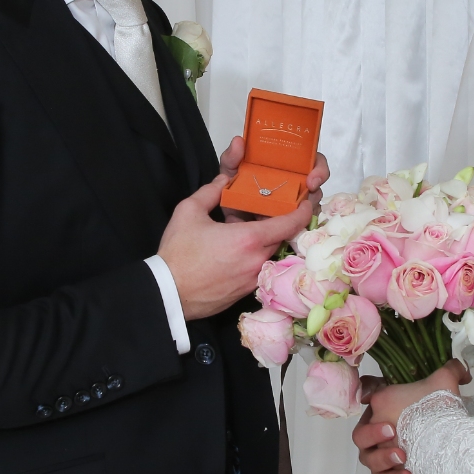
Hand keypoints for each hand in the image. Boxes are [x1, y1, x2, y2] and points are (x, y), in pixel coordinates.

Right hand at [158, 175, 312, 319]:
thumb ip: (210, 191)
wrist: (167, 293)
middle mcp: (257, 260)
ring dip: (270, 242)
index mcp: (249, 239)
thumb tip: (223, 180)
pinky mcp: (245, 292)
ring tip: (258, 230)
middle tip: (278, 211)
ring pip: (271, 255)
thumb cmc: (178, 253)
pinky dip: (258, 258)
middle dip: (284, 224)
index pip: (290, 223)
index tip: (306, 202)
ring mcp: (253, 279)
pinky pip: (260, 270)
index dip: (302, 211)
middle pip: (283, 239)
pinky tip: (243, 252)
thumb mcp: (189, 212)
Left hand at [218, 137, 331, 219]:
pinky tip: (290, 229)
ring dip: (307, 210)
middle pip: (317, 184)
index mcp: (286, 167)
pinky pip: (301, 225)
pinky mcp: (289, 223)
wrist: (224, 217)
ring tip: (294, 215)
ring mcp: (293, 205)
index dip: (319, 168)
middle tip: (308, 194)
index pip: (312, 161)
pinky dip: (299, 226)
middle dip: (316, 191)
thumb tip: (239, 142)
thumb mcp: (230, 170)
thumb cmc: (233, 188)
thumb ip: (232, 156)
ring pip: (311, 206)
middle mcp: (294, 184)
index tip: (312, 178)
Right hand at [353, 361, 470, 473]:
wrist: (450, 431)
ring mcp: (384, 458)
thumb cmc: (439, 405)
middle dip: (380, 453)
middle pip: (363, 449)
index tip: (390, 428)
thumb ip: (452, 370)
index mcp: (380, 410)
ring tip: (410, 472)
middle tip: (400, 451)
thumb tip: (465, 371)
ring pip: (376, 471)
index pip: (361, 423)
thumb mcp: (444, 384)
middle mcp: (377, 435)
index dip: (370, 422)